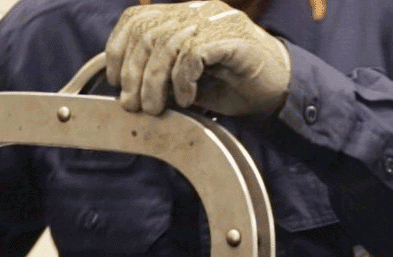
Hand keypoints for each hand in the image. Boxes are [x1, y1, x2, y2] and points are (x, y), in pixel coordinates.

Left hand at [105, 0, 290, 115]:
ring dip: (154, 83)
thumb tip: (127, 92)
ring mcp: (215, 21)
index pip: (137, 18)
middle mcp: (197, 12)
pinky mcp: (232, 38)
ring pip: (165, 44)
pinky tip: (188, 100)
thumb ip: (159, 77)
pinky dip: (183, 82)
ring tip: (157, 108)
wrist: (277, 90)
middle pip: (147, 33)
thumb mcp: (186, 81)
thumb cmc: (231, 86)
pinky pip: (192, 56)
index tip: (115, 79)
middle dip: (133, 74)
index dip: (118, 48)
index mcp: (183, 16)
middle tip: (134, 105)